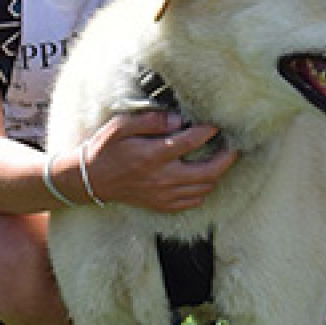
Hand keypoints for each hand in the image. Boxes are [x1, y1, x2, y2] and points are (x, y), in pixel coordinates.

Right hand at [82, 111, 236, 212]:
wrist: (91, 180)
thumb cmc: (106, 149)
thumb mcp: (121, 126)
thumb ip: (151, 120)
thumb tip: (177, 119)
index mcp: (153, 156)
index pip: (190, 142)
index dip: (208, 131)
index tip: (217, 124)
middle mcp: (162, 178)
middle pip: (207, 172)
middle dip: (227, 158)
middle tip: (235, 146)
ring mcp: (163, 195)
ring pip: (203, 189)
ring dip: (217, 174)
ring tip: (223, 159)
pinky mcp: (162, 205)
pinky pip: (192, 202)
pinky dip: (204, 190)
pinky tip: (205, 178)